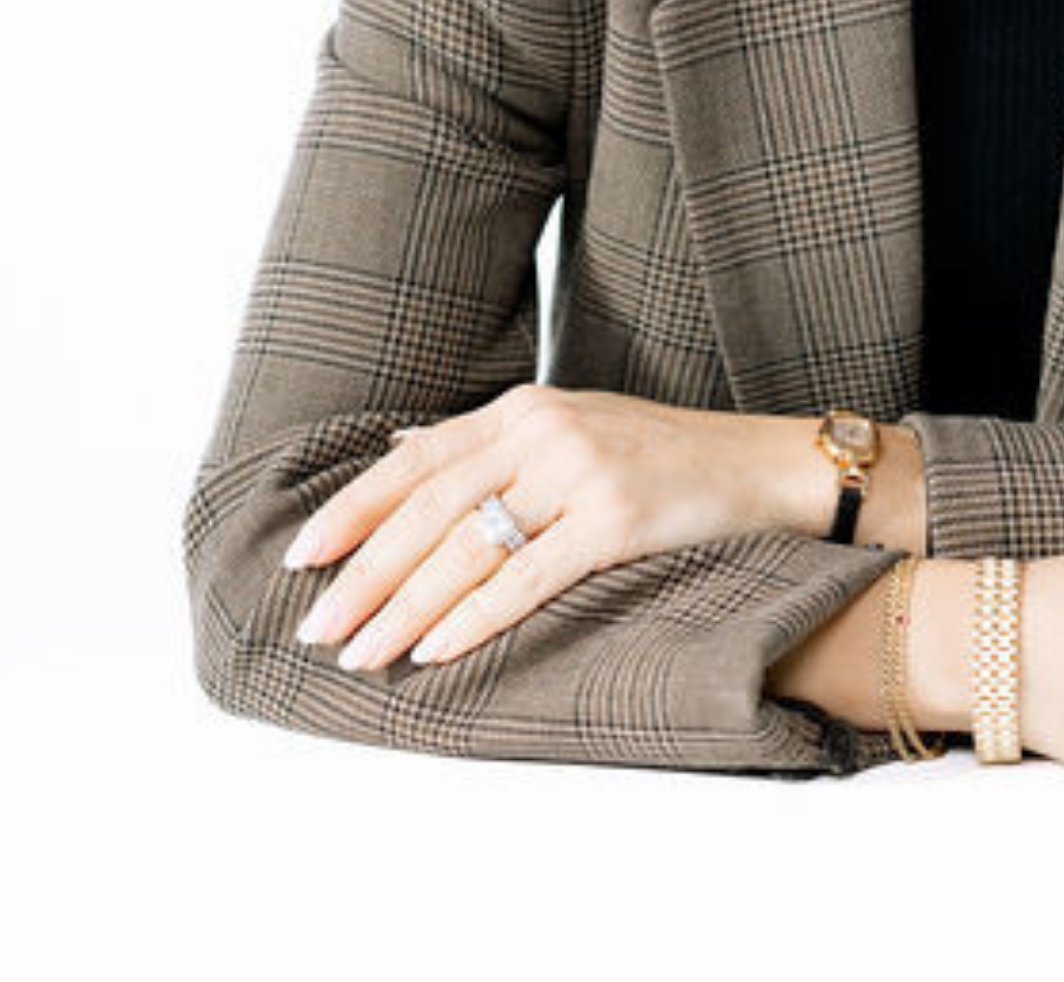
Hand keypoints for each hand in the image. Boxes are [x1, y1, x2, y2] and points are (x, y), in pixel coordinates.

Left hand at [281, 383, 788, 671]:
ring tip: (361, 654)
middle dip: (363, 575)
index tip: (301, 557)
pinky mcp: (616, 518)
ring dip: (404, 609)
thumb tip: (402, 456)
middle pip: (429, 509)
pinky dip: (473, 619)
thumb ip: (494, 446)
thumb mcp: (572, 430)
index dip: (353, 508)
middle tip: (316, 629)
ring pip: (467, 548)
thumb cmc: (663, 459)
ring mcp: (580, 471)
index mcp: (524, 408)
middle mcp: (544, 430)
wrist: (762, 467)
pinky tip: (434, 651)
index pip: (416, 459)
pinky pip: (526, 578)